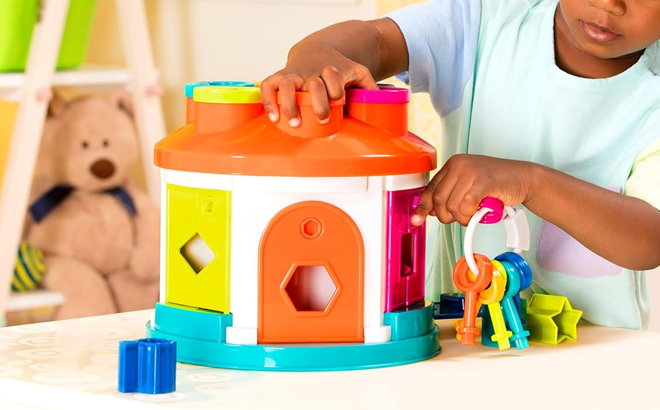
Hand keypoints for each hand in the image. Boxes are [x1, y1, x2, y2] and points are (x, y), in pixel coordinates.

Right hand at [260, 43, 378, 126]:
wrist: (316, 50)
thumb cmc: (337, 67)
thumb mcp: (357, 71)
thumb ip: (368, 85)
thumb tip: (379, 102)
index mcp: (331, 70)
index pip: (334, 78)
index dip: (336, 90)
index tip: (339, 101)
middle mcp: (311, 72)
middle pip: (313, 84)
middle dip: (318, 102)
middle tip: (323, 119)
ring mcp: (294, 74)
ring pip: (287, 85)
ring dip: (290, 104)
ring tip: (295, 123)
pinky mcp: (280, 77)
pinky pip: (268, 86)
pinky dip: (269, 100)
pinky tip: (274, 117)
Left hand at [411, 154, 534, 225]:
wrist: (524, 178)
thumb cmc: (496, 184)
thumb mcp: (468, 184)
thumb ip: (450, 194)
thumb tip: (430, 210)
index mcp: (452, 164)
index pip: (430, 189)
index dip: (422, 207)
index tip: (416, 220)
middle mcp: (459, 165)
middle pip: (439, 200)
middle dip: (446, 216)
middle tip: (460, 218)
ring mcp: (472, 172)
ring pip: (453, 206)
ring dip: (462, 218)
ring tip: (474, 214)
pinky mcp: (484, 181)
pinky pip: (467, 206)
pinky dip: (471, 215)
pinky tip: (479, 213)